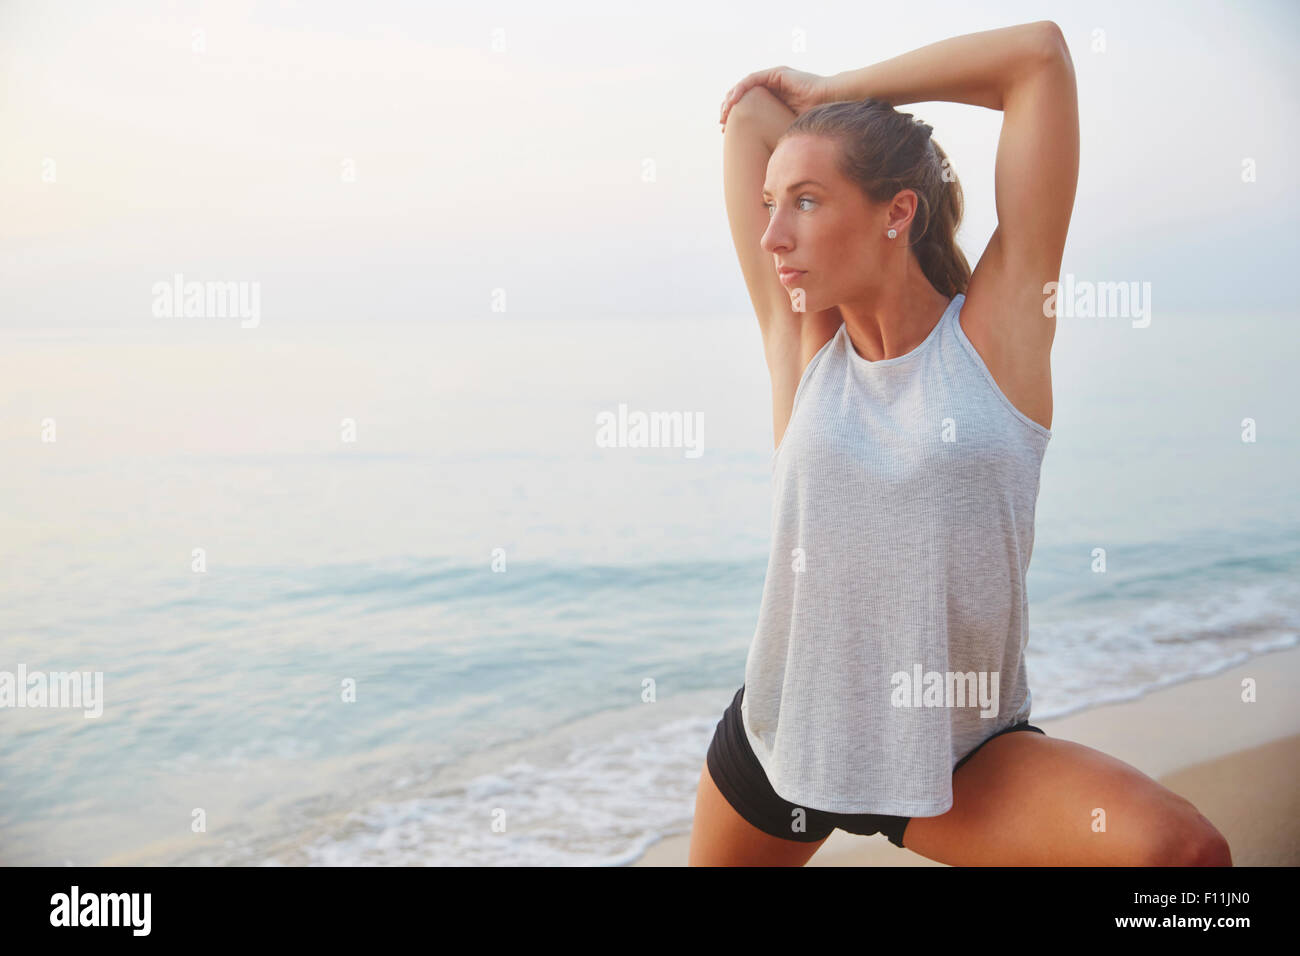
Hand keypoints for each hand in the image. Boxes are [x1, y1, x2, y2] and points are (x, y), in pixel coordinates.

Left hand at [719, 66, 834, 129]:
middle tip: (721, 124)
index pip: (748, 106)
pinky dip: (741, 89)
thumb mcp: (787, 130)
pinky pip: (753, 79)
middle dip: (729, 109)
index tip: (725, 132)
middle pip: (743, 96)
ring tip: (724, 113)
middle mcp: (773, 88)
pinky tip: (733, 101)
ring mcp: (774, 79)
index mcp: (774, 101)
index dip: (735, 118)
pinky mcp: (777, 74)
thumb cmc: (814, 120)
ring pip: (745, 86)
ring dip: (732, 99)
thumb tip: (765, 159)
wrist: (829, 103)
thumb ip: (775, 136)